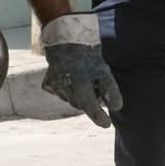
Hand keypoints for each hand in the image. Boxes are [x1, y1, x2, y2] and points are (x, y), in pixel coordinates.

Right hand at [39, 13, 123, 128]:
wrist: (65, 41)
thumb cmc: (88, 56)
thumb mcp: (103, 70)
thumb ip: (109, 90)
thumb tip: (117, 108)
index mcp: (81, 82)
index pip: (91, 107)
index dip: (99, 117)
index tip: (107, 124)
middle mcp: (66, 86)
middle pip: (81, 104)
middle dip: (90, 100)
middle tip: (95, 86)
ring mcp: (54, 86)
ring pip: (71, 100)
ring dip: (79, 95)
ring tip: (81, 79)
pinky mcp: (47, 85)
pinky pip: (61, 94)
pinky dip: (67, 90)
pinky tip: (69, 78)